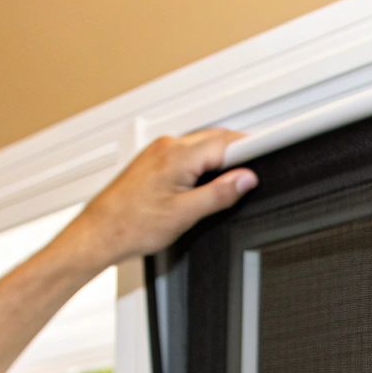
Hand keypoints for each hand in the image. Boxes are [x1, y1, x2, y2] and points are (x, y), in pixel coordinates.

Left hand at [59, 129, 258, 268]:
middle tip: (250, 177)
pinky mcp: (153, 161)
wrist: (99, 233)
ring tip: (223, 187)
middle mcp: (167, 147)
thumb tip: (245, 179)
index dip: (253, 147)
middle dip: (238, 154)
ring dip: (218, 161)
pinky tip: (200, 186)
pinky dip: (201, 166)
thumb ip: (219, 194)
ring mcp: (158, 152)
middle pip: (216, 140)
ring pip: (202, 147)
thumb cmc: (131, 225)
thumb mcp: (185, 214)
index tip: (272, 148)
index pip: (227, 141)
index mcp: (178, 156)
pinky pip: (186, 155)